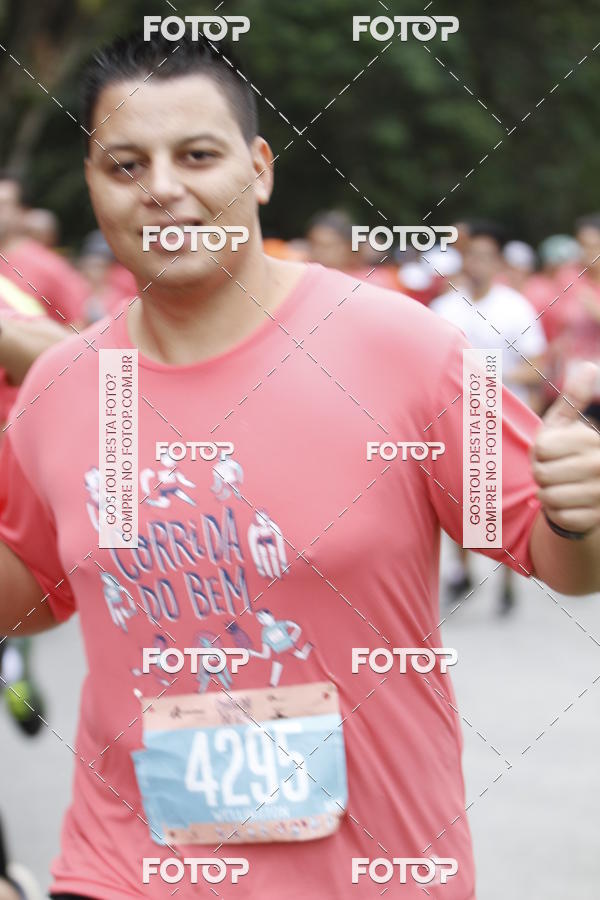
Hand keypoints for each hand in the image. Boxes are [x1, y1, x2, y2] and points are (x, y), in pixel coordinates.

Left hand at [532, 361, 599, 534]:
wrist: (588, 493)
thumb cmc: (568, 453)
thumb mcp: (567, 425)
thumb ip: (574, 399)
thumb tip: (588, 366)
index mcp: (591, 440)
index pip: (542, 449)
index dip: (539, 453)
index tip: (552, 454)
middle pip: (541, 474)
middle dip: (541, 474)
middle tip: (554, 473)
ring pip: (548, 497)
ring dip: (547, 494)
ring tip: (561, 488)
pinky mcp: (593, 519)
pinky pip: (557, 516)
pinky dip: (555, 513)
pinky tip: (568, 505)